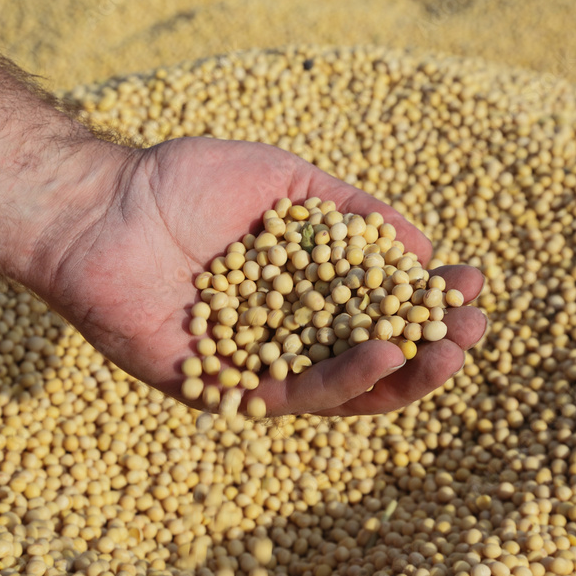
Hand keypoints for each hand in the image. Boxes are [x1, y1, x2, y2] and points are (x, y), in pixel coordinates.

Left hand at [27, 136, 486, 416]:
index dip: (427, 297)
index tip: (472, 282)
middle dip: (429, 343)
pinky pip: (292, 395)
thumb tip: (423, 244)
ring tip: (447, 351)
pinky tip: (383, 353)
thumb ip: (352, 211)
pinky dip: (341, 380)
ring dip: (402, 374)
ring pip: (343, 387)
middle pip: (371, 352)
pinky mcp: (225, 390)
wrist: (103, 209)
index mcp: (300, 286)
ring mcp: (257, 363)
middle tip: (472, 330)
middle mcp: (285, 330)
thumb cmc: (185, 182)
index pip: (378, 302)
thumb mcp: (285, 181)